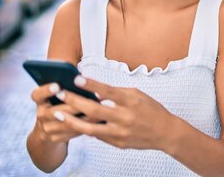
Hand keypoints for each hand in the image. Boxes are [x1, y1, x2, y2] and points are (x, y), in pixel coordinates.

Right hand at [30, 83, 98, 142]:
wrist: (48, 131)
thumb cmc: (59, 104)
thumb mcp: (57, 95)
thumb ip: (65, 86)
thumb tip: (81, 78)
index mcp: (39, 100)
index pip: (37, 94)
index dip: (46, 90)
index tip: (57, 85)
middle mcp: (40, 115)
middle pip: (56, 110)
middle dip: (75, 105)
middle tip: (89, 99)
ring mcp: (47, 128)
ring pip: (67, 123)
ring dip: (85, 116)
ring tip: (100, 109)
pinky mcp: (55, 139)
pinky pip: (73, 132)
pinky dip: (87, 126)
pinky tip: (99, 121)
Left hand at [53, 76, 175, 149]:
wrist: (165, 133)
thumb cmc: (151, 110)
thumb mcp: (137, 95)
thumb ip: (117, 93)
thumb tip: (96, 92)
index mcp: (131, 102)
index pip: (108, 91)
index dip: (91, 85)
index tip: (76, 78)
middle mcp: (125, 117)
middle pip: (94, 110)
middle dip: (74, 101)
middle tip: (61, 94)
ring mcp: (120, 133)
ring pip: (90, 128)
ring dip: (71, 120)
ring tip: (58, 113)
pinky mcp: (118, 143)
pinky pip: (97, 136)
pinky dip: (85, 128)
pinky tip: (73, 123)